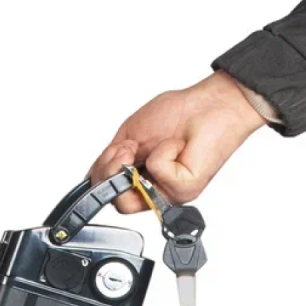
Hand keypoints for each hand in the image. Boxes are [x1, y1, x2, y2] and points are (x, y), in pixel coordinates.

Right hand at [88, 70, 266, 213]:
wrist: (210, 104)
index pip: (110, 193)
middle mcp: (153, 190)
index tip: (112, 153)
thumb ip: (111, 159)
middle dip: (112, 172)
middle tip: (127, 149)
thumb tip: (95, 177)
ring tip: (145, 146)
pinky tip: (176, 145)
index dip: (103, 175)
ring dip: (131, 165)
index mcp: (139, 178)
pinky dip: (163, 152)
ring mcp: (168, 193)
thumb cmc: (178, 115)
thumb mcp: (130, 135)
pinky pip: (157, 174)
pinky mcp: (183, 189)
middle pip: (116, 202)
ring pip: (130, 201)